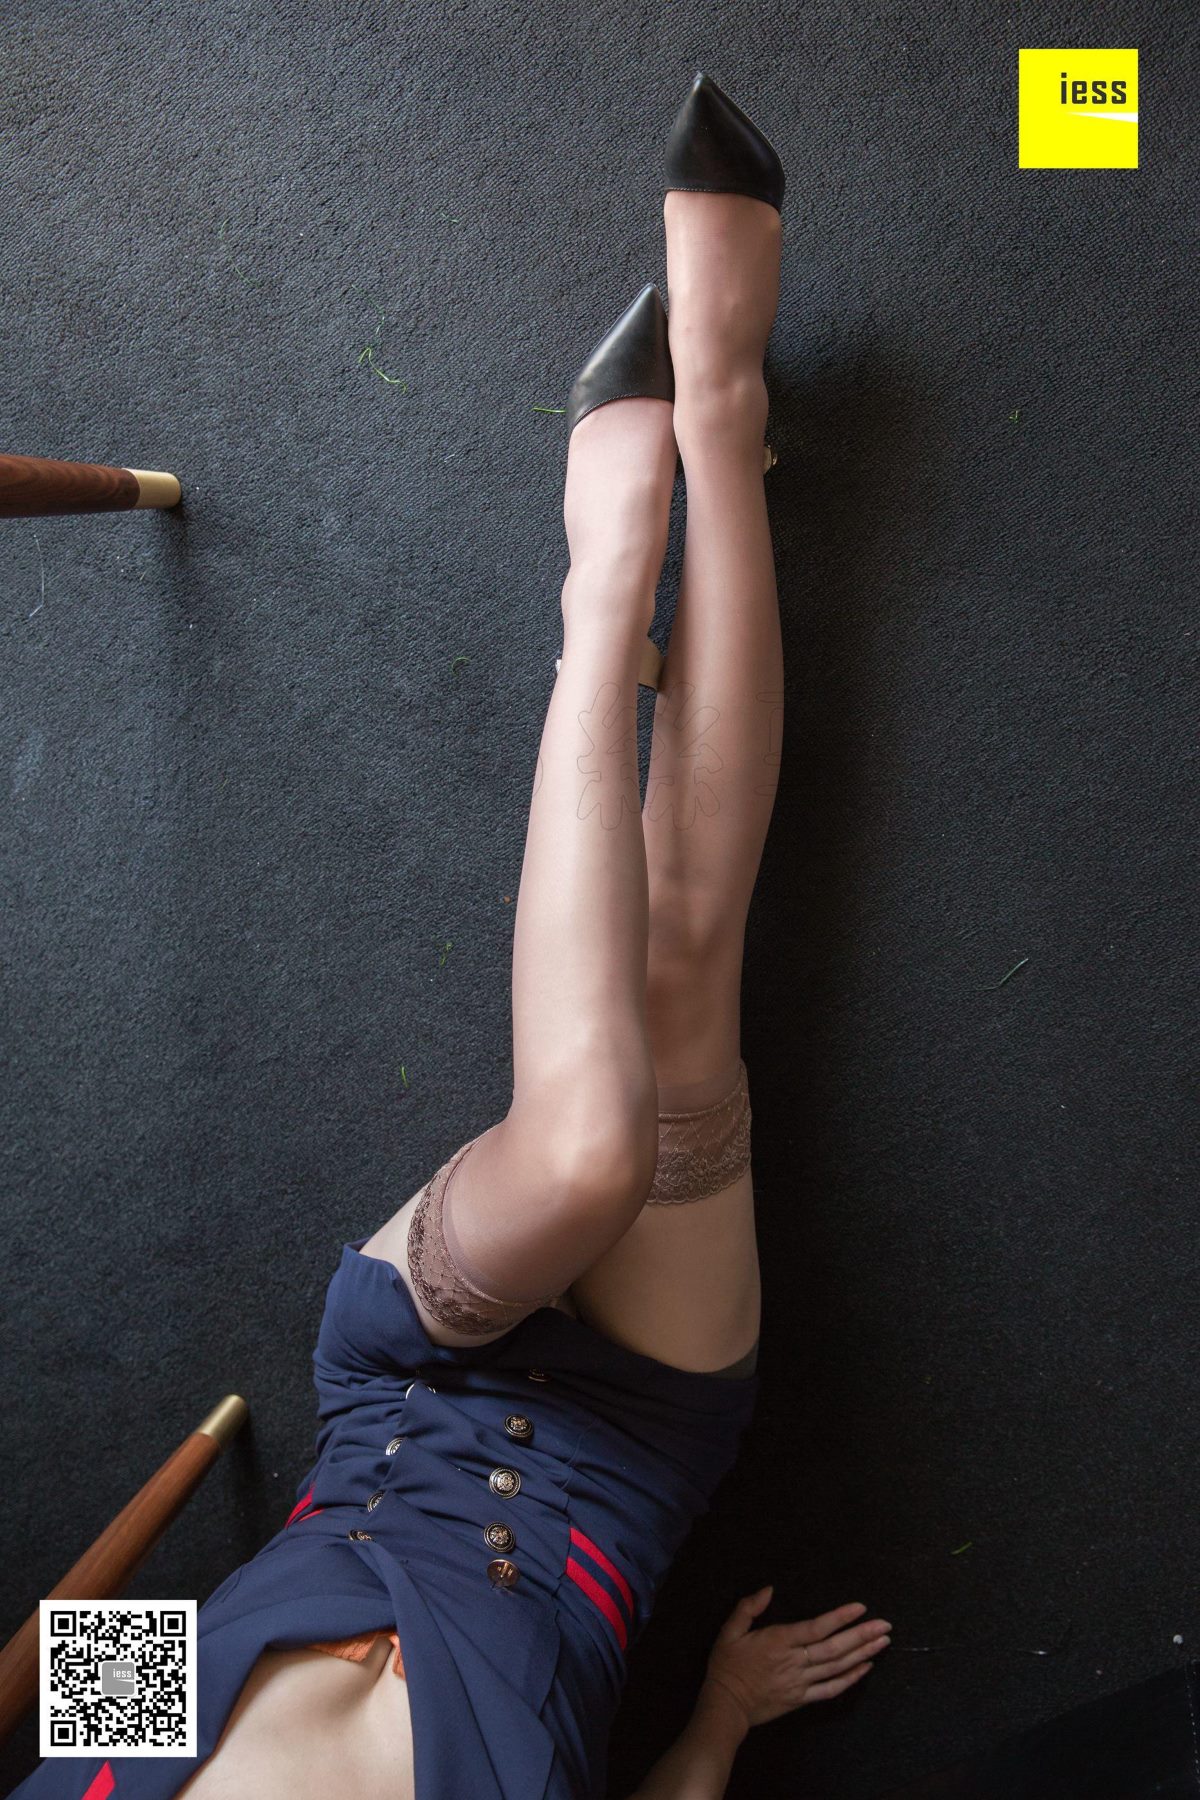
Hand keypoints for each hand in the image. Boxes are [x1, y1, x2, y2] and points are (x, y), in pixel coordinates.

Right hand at [700, 1589, 891, 1730]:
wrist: (725, 1706)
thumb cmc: (727, 1666)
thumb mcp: (729, 1631)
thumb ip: (749, 1607)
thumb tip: (769, 1589)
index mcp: (778, 1641)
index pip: (816, 1628)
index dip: (840, 1618)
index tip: (861, 1608)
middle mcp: (794, 1662)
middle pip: (834, 1648)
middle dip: (862, 1636)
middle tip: (885, 1626)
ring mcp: (801, 1683)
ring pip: (837, 1668)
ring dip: (862, 1654)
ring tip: (883, 1642)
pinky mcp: (802, 1699)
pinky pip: (831, 1690)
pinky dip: (850, 1679)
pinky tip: (865, 1668)